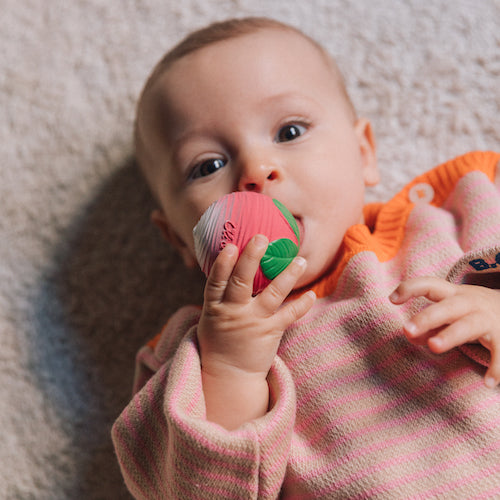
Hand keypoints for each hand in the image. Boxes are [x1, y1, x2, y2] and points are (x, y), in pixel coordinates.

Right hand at [197, 234, 314, 427]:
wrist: (228, 375)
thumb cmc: (220, 339)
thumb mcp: (212, 316)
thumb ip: (220, 293)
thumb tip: (229, 264)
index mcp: (215, 307)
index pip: (216, 282)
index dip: (223, 264)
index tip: (231, 246)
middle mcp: (234, 312)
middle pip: (241, 282)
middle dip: (251, 259)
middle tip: (262, 238)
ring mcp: (253, 323)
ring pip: (271, 296)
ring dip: (286, 276)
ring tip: (300, 260)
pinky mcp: (270, 333)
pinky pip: (288, 316)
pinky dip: (301, 305)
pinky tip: (311, 294)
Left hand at [390, 276, 499, 387]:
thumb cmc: (471, 312)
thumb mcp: (450, 314)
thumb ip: (429, 324)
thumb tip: (409, 335)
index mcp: (452, 294)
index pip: (429, 285)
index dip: (410, 288)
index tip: (392, 299)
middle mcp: (469, 303)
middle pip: (446, 307)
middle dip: (426, 317)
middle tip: (407, 330)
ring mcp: (487, 318)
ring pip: (467, 326)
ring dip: (450, 335)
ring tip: (433, 347)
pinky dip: (497, 367)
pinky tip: (488, 382)